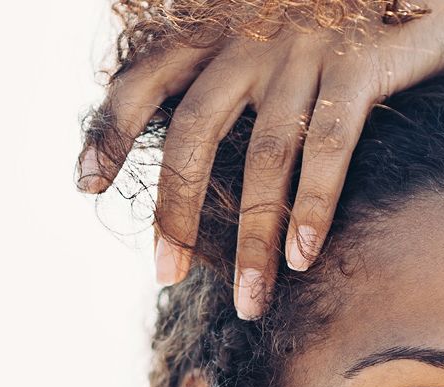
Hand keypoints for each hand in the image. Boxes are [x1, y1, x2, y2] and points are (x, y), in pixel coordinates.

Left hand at [74, 1, 443, 318]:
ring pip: (264, 156)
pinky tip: (303, 256)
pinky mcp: (359, 62)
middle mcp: (252, 36)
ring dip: (252, 238)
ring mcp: (305, 49)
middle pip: (194, 131)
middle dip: (174, 210)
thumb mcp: (274, 36)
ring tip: (249, 301)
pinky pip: (331, 144)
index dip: (109, 129)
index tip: (84, 185)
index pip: (145, 78)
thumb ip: (231, 76)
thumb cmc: (352, 25)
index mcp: (222, 29)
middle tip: (165, 275)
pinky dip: (314, 205)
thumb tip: (188, 155)